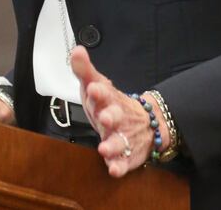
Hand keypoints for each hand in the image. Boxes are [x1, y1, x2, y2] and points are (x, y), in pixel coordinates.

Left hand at [70, 46, 168, 177]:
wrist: (144, 123)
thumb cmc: (112, 104)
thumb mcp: (98, 85)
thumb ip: (85, 71)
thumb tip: (76, 51)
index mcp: (109, 99)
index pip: (105, 92)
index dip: (99, 91)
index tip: (93, 88)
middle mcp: (117, 118)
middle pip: (115, 116)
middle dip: (110, 116)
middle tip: (104, 117)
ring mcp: (123, 137)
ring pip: (119, 142)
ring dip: (112, 146)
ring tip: (103, 148)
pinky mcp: (126, 156)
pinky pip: (124, 163)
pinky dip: (119, 167)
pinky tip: (113, 170)